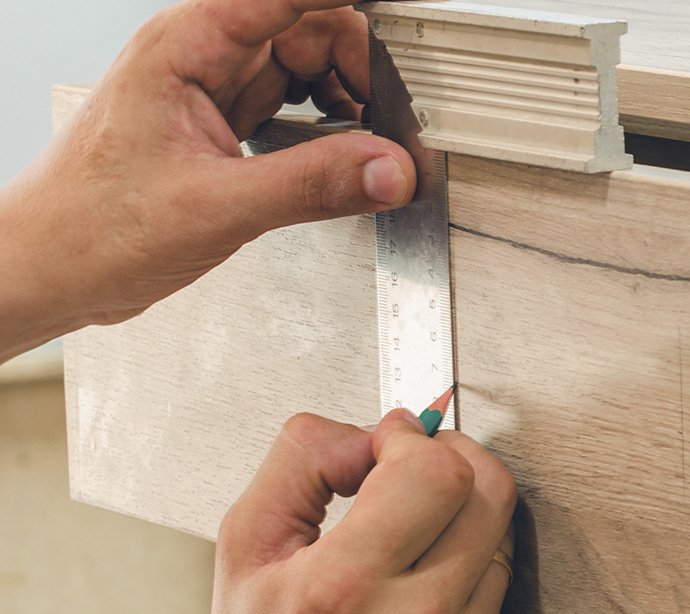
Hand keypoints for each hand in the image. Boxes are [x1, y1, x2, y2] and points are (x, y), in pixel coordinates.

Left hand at [0, 0, 415, 358]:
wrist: (46, 270)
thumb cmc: (87, 227)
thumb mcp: (216, 208)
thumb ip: (312, 185)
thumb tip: (389, 168)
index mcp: (186, 46)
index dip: (346, 2)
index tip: (402, 13)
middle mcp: (201, 56)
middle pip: (311, 29)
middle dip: (361, 68)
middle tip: (392, 121)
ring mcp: (213, 89)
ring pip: (309, 69)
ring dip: (349, 101)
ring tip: (368, 146)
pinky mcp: (224, 124)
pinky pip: (296, 107)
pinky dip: (330, 129)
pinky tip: (339, 160)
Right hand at [215, 409, 517, 613]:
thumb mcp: (248, 548)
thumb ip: (302, 465)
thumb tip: (374, 431)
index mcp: (342, 587)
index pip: (433, 473)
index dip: (411, 439)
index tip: (390, 440)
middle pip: (488, 490)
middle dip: (450, 455)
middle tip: (411, 462)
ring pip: (502, 525)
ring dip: (462, 500)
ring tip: (412, 511)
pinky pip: (501, 569)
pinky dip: (471, 544)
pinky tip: (427, 551)